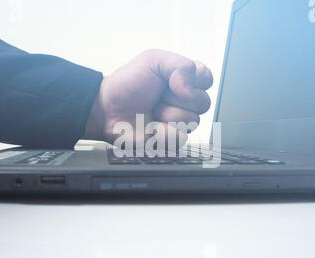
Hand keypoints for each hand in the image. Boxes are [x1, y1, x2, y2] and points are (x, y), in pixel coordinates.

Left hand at [85, 49, 212, 146]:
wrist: (107, 107)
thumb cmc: (128, 84)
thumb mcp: (153, 60)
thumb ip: (180, 65)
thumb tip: (192, 90)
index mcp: (185, 81)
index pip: (207, 79)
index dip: (193, 81)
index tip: (171, 81)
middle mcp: (186, 102)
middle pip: (203, 103)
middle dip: (176, 98)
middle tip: (158, 96)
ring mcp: (179, 122)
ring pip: (192, 122)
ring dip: (168, 115)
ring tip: (153, 111)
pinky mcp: (171, 141)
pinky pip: (179, 139)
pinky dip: (162, 132)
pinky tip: (151, 127)